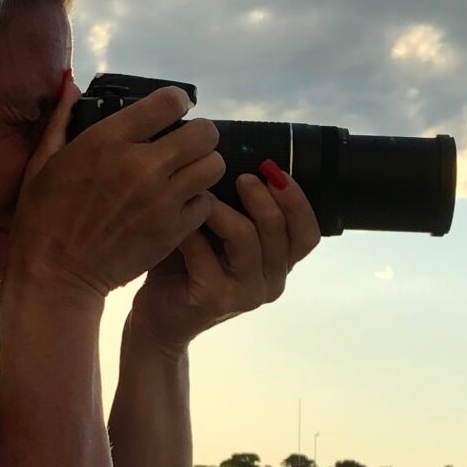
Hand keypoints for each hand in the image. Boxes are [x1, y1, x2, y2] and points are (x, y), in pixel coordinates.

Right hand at [9, 77, 224, 300]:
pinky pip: (206, 203)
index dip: (176, 103)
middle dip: (198, 137)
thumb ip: (61, 118)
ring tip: (185, 177)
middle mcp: (142, 165)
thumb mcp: (42, 161)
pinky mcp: (172, 231)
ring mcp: (161, 200)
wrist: (56, 275)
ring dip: (202, 168)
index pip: (171, 101)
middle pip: (205, 133)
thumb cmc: (43, 217)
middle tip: (184, 148)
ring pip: (213, 166)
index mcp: (109, 139)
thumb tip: (70, 84)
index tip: (170, 114)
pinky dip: (197, 203)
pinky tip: (178, 207)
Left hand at [129, 160, 321, 352]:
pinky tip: (176, 223)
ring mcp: (246, 294)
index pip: (307, 234)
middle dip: (261, 198)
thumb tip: (238, 152)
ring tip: (201, 193)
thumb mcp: (219, 230)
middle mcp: (271, 281)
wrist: (159, 315)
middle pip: (280, 232)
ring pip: (246, 239)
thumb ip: (236, 203)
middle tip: (240, 176)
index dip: (297, 201)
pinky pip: (207, 255)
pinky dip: (191, 232)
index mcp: (280, 262)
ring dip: (222, 210)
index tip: (275, 171)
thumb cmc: (189, 263)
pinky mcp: (216, 300)